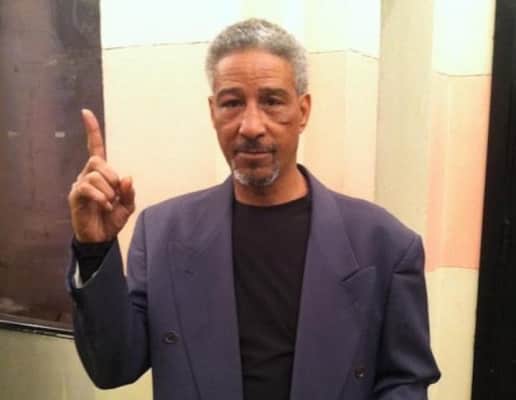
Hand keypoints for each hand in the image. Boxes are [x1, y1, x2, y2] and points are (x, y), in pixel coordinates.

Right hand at [68, 109, 134, 242]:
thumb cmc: (112, 220)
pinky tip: (106, 206)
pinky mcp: (75, 196)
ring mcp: (80, 185)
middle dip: (111, 175)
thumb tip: (127, 177)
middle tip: (116, 193)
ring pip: (94, 174)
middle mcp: (88, 175)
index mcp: (102, 174)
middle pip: (97, 160)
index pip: (95, 148)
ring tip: (110, 204)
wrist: (101, 239)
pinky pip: (87, 187)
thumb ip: (129, 191)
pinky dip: (101, 197)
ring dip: (108, 190)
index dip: (92, 131)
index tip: (86, 112)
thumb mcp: (128, 205)